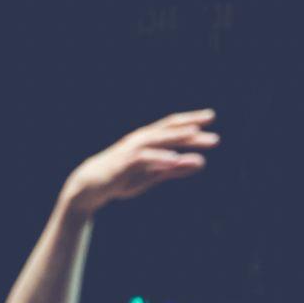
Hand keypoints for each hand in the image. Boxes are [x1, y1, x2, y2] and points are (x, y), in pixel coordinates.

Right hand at [62, 109, 218, 214]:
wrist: (91, 186)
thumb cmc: (123, 178)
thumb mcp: (154, 175)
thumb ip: (176, 169)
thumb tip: (201, 162)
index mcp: (148, 140)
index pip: (172, 126)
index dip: (190, 120)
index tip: (210, 116)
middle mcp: (140, 140)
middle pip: (168, 130)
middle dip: (190, 128)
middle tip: (213, 127)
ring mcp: (131, 149)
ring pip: (157, 139)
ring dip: (176, 137)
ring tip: (194, 134)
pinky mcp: (124, 163)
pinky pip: (144, 158)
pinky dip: (159, 158)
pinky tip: (174, 160)